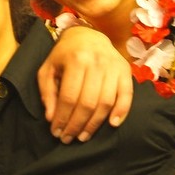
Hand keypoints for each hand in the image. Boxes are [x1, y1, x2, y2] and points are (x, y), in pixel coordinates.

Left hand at [38, 26, 132, 142]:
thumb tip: (51, 118)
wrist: (88, 35)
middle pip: (87, 102)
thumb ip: (47, 92)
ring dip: (95, 124)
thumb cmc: (64, 55)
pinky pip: (127, 95)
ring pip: (106, 102)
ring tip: (83, 136)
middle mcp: (96, 62)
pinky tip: (112, 124)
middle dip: (76, 125)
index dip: (62, 118)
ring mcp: (113, 66)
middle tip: (68, 138)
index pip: (68, 96)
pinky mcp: (125, 71)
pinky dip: (122, 111)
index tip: (56, 132)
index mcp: (75, 60)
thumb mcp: (48, 68)